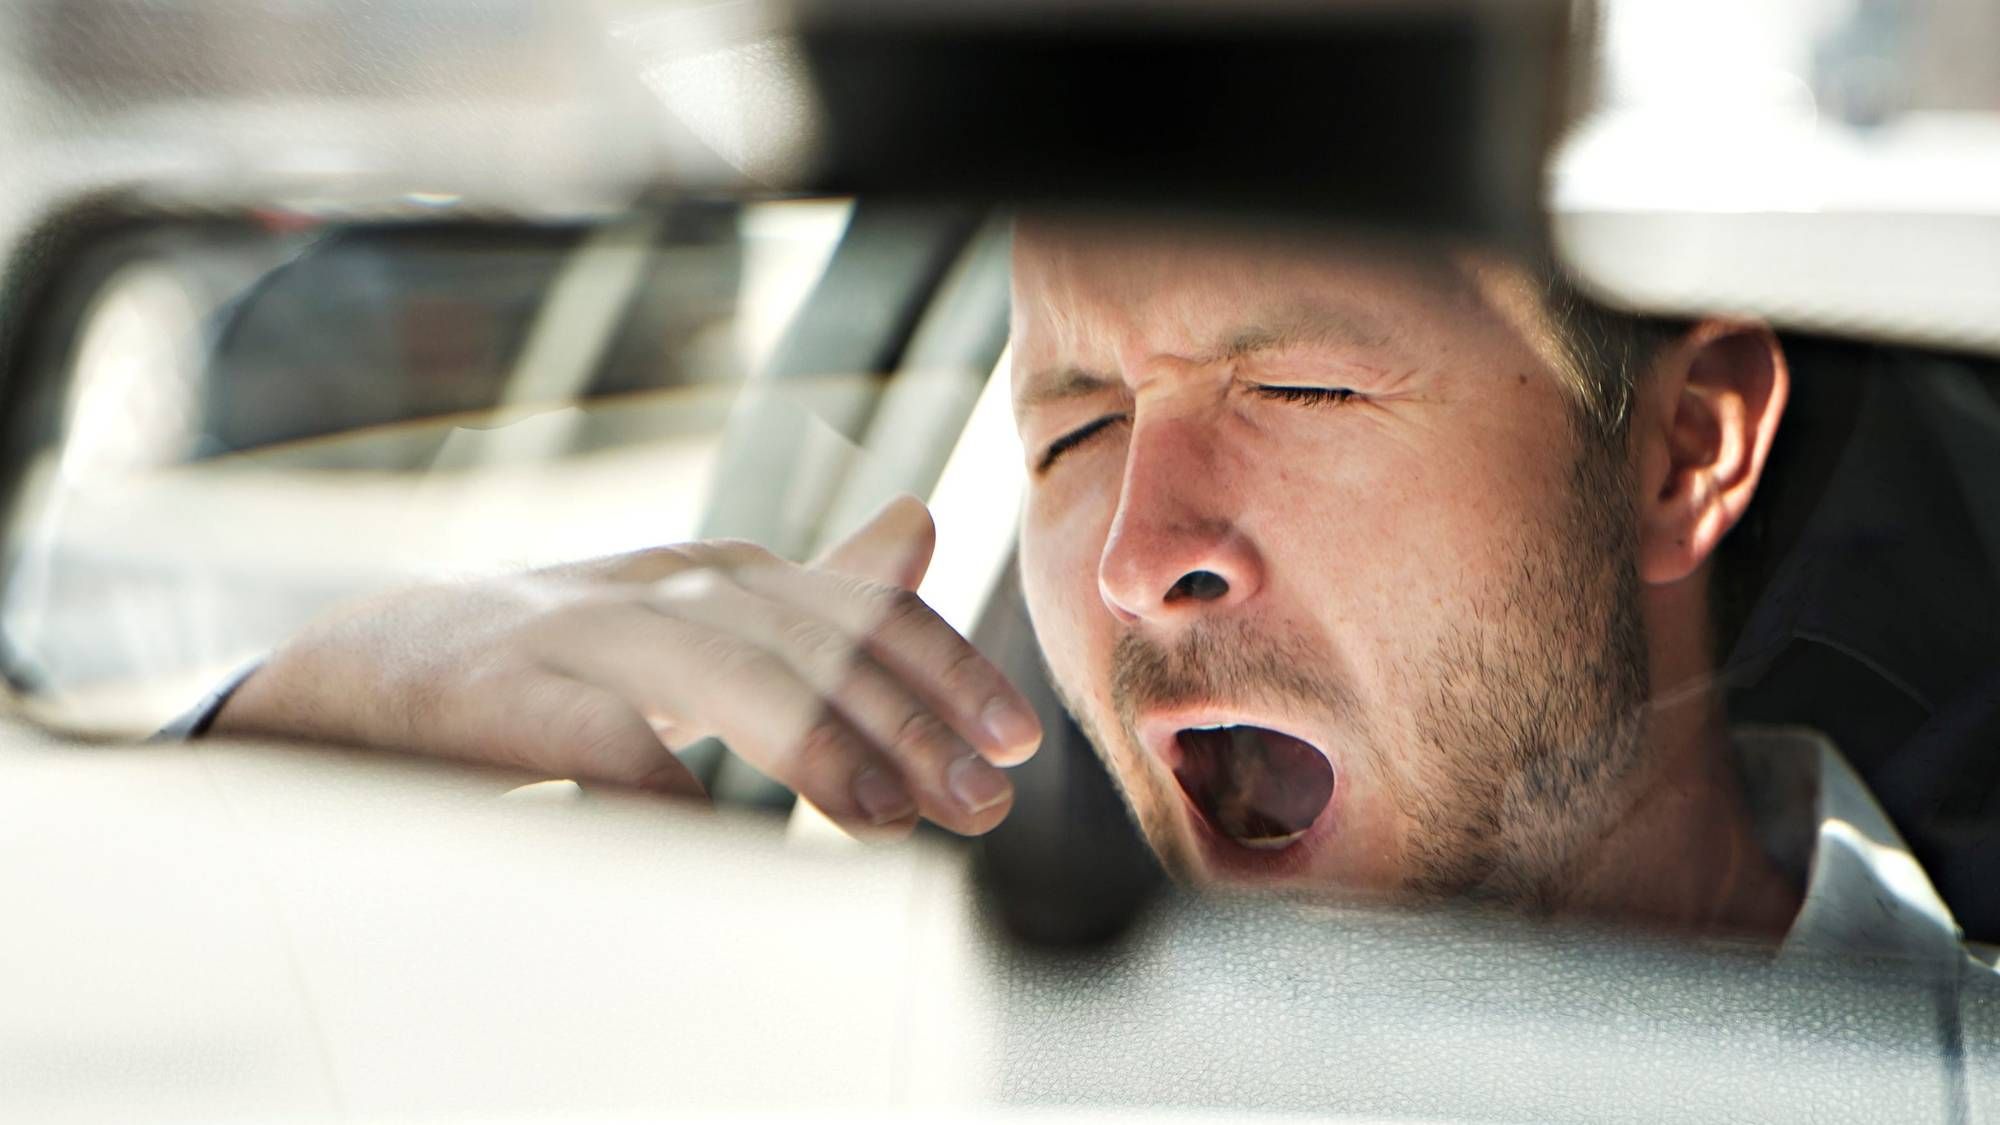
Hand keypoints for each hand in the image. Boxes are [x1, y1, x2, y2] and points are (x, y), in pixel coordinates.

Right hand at [211, 496, 1042, 837]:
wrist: (375, 669)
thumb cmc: (563, 658)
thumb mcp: (696, 611)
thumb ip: (809, 588)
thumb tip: (921, 526)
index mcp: (717, 577)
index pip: (857, 610)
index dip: (946, 670)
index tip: (1018, 743)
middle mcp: (664, 589)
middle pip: (809, 640)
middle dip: (908, 720)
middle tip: (980, 801)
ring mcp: (583, 634)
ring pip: (721, 670)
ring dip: (816, 743)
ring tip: (887, 815)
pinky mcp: (506, 693)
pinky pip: (599, 737)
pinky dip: (664, 786)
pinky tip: (720, 839)